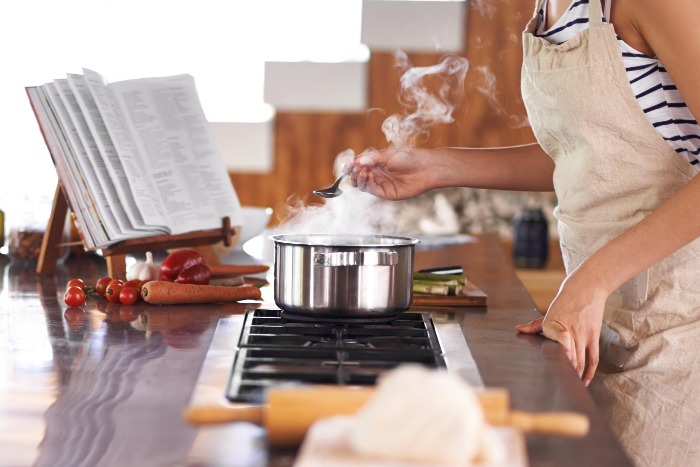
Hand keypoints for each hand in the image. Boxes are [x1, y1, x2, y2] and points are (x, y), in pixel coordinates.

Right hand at [344, 147, 436, 199]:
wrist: (426, 168)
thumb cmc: (410, 157)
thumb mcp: (388, 154)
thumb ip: (371, 159)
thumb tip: (356, 161)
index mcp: (377, 163)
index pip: (359, 165)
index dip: (351, 165)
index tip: (347, 163)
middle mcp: (377, 174)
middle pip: (357, 176)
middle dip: (352, 172)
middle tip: (352, 168)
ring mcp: (381, 184)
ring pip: (362, 185)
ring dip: (358, 178)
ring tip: (360, 171)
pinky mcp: (386, 193)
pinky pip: (371, 190)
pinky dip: (366, 183)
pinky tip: (367, 176)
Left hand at [516, 266, 606, 385]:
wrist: (587, 287)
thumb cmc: (565, 300)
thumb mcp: (549, 312)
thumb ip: (535, 325)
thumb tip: (518, 330)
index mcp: (554, 326)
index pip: (553, 348)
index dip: (554, 362)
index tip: (548, 374)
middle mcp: (569, 332)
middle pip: (568, 359)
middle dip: (564, 375)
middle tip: (558, 389)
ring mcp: (583, 335)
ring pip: (580, 361)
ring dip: (575, 376)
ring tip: (570, 387)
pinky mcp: (594, 337)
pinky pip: (593, 358)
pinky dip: (589, 371)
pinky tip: (585, 381)